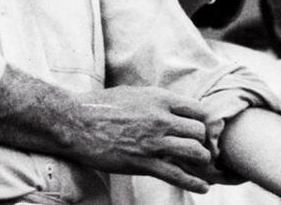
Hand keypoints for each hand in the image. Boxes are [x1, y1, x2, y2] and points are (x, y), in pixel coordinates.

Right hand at [69, 86, 225, 192]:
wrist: (76, 123)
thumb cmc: (101, 106)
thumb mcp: (132, 93)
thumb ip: (155, 100)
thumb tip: (171, 107)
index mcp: (158, 98)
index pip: (198, 109)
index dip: (204, 121)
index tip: (203, 130)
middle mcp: (160, 118)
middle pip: (199, 131)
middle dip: (203, 141)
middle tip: (203, 149)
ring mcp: (152, 142)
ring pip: (194, 152)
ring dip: (201, 160)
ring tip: (200, 165)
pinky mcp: (143, 163)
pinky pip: (177, 175)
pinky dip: (194, 183)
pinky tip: (202, 187)